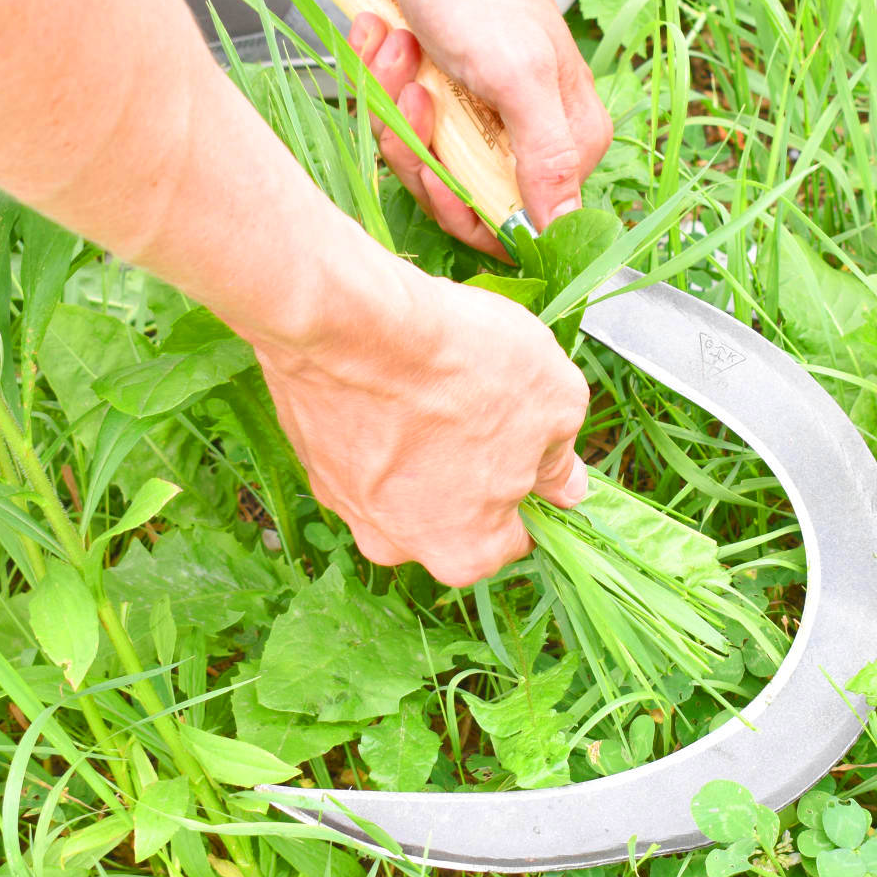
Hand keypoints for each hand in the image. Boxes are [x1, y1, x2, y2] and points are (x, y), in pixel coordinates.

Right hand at [252, 222, 588, 585]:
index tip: (533, 445)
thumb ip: (562, 457)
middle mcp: (397, 545)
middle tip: (482, 406)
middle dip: (472, 467)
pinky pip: (361, 449)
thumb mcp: (557, 404)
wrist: (353, 323)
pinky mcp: (311, 459)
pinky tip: (392, 378)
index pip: (517, 535)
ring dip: (422, 445)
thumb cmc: (462, 369)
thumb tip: (565, 486)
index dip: (532, 485)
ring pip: (403, 481)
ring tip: (434, 385)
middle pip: (454, 513)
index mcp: (466, 552)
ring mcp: (345, 504)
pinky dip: (378, 422)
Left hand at [348, 0, 611, 250]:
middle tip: (415, 97)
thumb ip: (545, 161)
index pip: (516, 228)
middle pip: (457, 196)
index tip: (440, 175)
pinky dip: (381, 84)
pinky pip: (397, 124)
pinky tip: (389, 42)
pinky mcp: (438, 97)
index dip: (467, 213)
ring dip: (394, 106)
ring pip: (419, 159)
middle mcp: (525, 138)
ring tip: (403, 52)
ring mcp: (478, 119)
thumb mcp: (519, 80)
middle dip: (420, 149)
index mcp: (563, 145)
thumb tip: (559, 233)